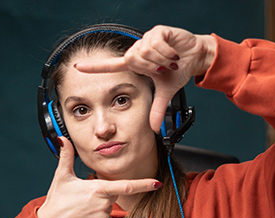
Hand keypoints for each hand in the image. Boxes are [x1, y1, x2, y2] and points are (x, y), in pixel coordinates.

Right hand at [37, 138, 160, 217]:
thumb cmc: (57, 201)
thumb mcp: (62, 176)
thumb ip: (66, 156)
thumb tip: (63, 139)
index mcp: (98, 189)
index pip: (126, 186)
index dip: (144, 184)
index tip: (157, 183)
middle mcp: (103, 204)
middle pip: (113, 194)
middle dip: (103, 193)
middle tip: (84, 196)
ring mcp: (103, 217)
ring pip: (109, 207)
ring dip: (99, 205)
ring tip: (82, 207)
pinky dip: (97, 217)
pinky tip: (84, 216)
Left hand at [74, 25, 215, 132]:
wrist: (196, 57)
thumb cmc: (178, 70)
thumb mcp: (165, 92)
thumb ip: (157, 109)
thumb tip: (153, 128)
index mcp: (136, 64)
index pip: (111, 66)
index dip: (95, 68)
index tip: (78, 68)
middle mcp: (138, 50)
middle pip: (132, 59)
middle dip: (151, 68)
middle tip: (163, 69)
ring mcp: (146, 39)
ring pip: (144, 52)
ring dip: (160, 60)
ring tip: (169, 60)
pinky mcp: (157, 31)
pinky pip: (155, 43)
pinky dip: (166, 51)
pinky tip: (173, 52)